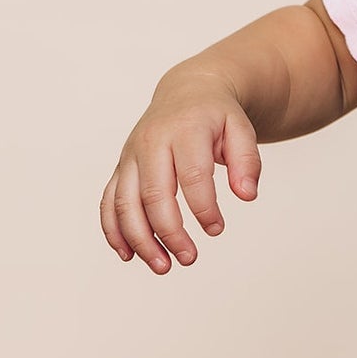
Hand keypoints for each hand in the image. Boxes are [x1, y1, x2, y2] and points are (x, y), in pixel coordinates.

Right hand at [101, 71, 262, 273]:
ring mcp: (130, 156)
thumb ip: (248, 160)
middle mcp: (151, 142)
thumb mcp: (241, 128)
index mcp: (185, 130)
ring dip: (140, 239)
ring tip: (162, 266)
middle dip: (169, 232)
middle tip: (189, 258)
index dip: (203, 207)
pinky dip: (114, 231)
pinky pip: (108, 202)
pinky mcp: (120, 168)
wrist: (187, 92)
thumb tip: (248, 195)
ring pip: (125, 203)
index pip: (191, 175)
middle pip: (153, 194)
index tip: (216, 229)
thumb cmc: (217, 115)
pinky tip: (129, 255)